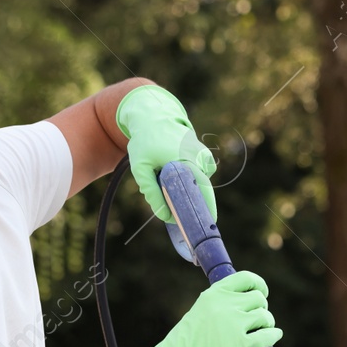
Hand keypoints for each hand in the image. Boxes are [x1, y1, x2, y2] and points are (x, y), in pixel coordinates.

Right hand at [98, 271, 281, 346]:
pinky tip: (274, 336)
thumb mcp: (203, 309)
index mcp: (214, 293)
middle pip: (259, 299)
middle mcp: (224, 304)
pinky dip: (273, 336)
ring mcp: (233, 323)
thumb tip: (253, 297)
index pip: (246, 278)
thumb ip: (224, 301)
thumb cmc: (190, 339)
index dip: (259, 285)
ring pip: (265, 316)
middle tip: (256, 321)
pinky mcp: (239, 344)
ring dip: (267, 324)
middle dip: (261, 309)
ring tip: (259, 331)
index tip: (262, 293)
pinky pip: (267, 336)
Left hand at [115, 84, 217, 222]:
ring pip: (200, 186)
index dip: (203, 214)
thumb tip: (165, 216)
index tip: (202, 230)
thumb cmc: (145, 142)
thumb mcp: (140, 167)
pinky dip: (191, 180)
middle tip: (186, 221)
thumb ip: (150, 192)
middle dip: (196, 208)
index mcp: (185, 162)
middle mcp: (200, 160)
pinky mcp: (206, 157)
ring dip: (189, 191)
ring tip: (169, 179)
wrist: (155, 117)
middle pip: (204, 195)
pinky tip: (178, 171)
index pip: (201, 195)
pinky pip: (201, 178)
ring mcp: (205, 158)